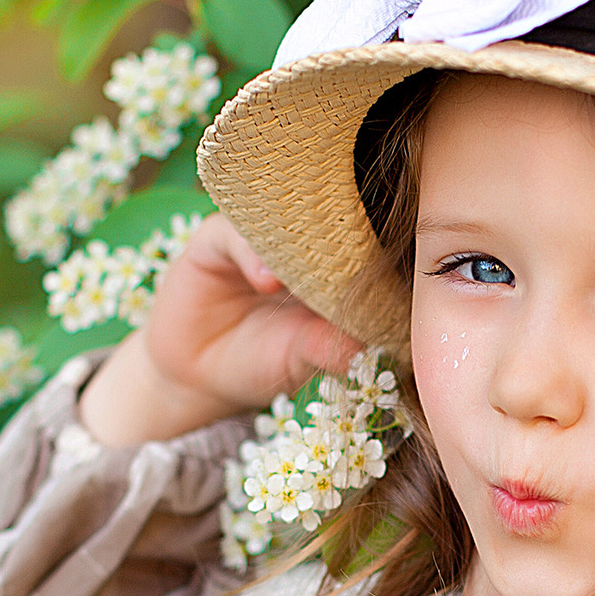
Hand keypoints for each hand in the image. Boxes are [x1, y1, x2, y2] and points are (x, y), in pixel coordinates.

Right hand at [78, 217, 359, 445]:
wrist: (197, 375)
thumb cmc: (261, 362)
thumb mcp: (299, 360)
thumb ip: (325, 348)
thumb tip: (364, 350)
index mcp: (331, 268)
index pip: (361, 247)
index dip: (379, 258)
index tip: (397, 276)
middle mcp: (298, 244)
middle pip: (326, 222)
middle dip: (345, 239)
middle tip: (365, 261)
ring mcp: (257, 237)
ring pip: (283, 220)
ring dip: (300, 242)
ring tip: (311, 273)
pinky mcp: (216, 239)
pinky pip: (234, 232)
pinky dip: (252, 252)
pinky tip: (266, 280)